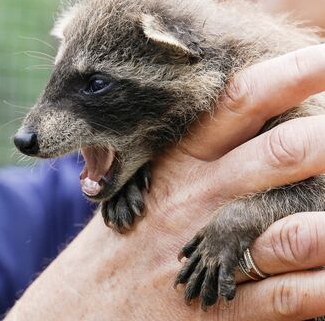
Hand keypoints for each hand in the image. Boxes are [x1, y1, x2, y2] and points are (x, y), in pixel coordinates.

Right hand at [5, 44, 324, 319]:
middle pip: (277, 154)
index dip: (289, 73)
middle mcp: (198, 202)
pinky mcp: (220, 310)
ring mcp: (209, 254)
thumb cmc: (120, 241)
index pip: (236, 104)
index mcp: (178, 164)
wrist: (79, 309)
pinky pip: (288, 297)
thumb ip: (186, 154)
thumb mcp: (138, 186)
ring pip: (291, 233)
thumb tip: (239, 113)